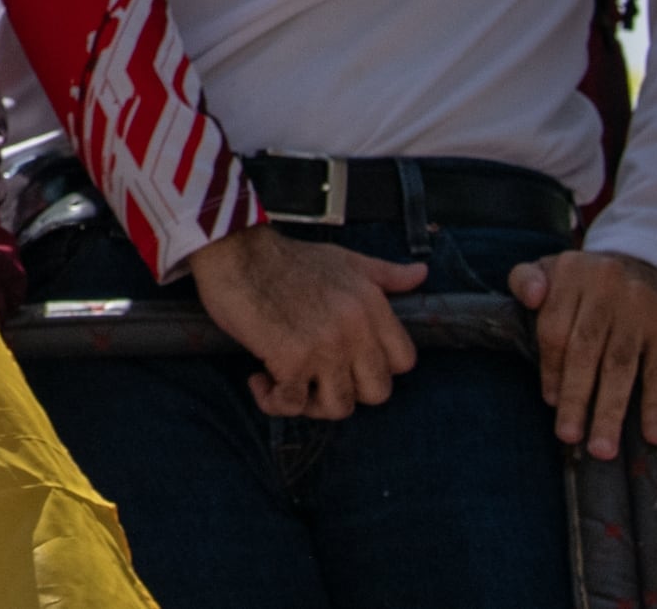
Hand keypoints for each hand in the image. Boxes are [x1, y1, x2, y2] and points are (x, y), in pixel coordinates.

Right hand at [189, 224, 424, 419]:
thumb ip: (386, 274)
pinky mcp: (289, 359)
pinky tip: (259, 380)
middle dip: (347, 390)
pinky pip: (291, 404)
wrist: (235, 249)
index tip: (348, 362)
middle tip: (317, 377)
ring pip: (338, 407)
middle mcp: (355, 330)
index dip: (377, 368)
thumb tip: (421, 275)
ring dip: (310, 403)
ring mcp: (324, 347)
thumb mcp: (345, 260)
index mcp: (372, 307)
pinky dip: (273, 400)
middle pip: (377, 393)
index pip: (404, 362)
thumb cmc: (287, 258)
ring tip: (287, 382)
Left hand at [511, 250, 656, 458]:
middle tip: (569, 437)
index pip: (555, 330)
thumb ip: (526, 280)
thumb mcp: (552, 268)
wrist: (647, 262)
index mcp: (572, 274)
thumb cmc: (586, 279)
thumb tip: (530, 298)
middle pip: (586, 352)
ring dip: (611, 411)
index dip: (551, 369)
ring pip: (622, 367)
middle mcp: (607, 289)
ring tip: (602, 449)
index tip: (549, 403)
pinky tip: (652, 436)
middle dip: (576, 398)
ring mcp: (640, 310)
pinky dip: (655, 406)